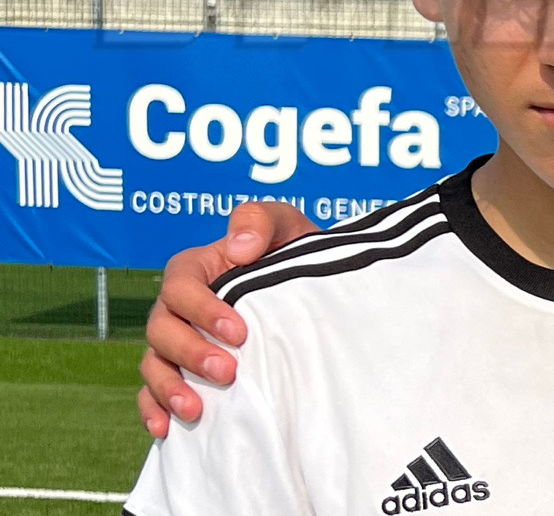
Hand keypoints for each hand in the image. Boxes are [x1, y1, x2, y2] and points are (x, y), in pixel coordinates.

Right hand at [137, 201, 319, 437]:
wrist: (308, 290)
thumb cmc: (290, 253)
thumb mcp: (284, 225)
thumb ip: (259, 220)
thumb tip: (239, 247)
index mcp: (195, 270)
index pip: (180, 287)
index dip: (202, 310)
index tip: (239, 332)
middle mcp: (177, 308)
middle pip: (161, 330)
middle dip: (191, 354)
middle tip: (228, 373)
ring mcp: (175, 342)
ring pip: (153, 364)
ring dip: (169, 388)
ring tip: (196, 410)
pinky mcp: (180, 371)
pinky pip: (150, 392)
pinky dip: (152, 409)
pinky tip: (165, 428)